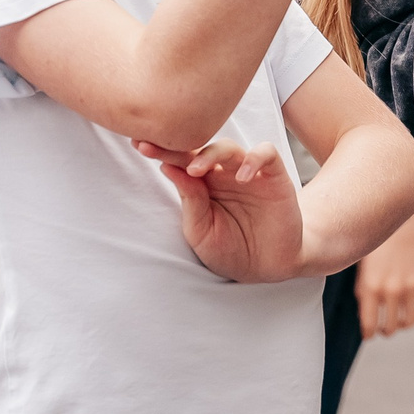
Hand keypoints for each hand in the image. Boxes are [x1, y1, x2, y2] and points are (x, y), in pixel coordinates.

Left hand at [136, 137, 307, 281]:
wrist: (268, 267)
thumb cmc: (231, 250)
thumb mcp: (201, 232)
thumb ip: (189, 201)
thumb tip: (168, 168)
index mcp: (202, 186)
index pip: (180, 162)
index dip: (161, 152)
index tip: (139, 145)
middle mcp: (223, 174)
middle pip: (200, 149)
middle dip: (177, 147)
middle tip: (155, 149)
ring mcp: (248, 173)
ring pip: (229, 147)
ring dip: (210, 153)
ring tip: (195, 170)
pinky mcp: (275, 177)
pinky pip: (266, 154)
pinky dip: (254, 159)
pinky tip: (242, 176)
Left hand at [354, 210, 413, 338]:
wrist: (403, 216)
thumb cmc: (377, 238)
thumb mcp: (360, 262)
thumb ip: (362, 288)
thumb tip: (363, 313)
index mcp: (370, 286)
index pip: (369, 325)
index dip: (368, 333)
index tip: (368, 332)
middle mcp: (392, 289)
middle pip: (390, 327)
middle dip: (384, 330)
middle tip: (382, 326)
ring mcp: (411, 286)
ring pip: (409, 322)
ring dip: (402, 324)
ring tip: (398, 320)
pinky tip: (412, 310)